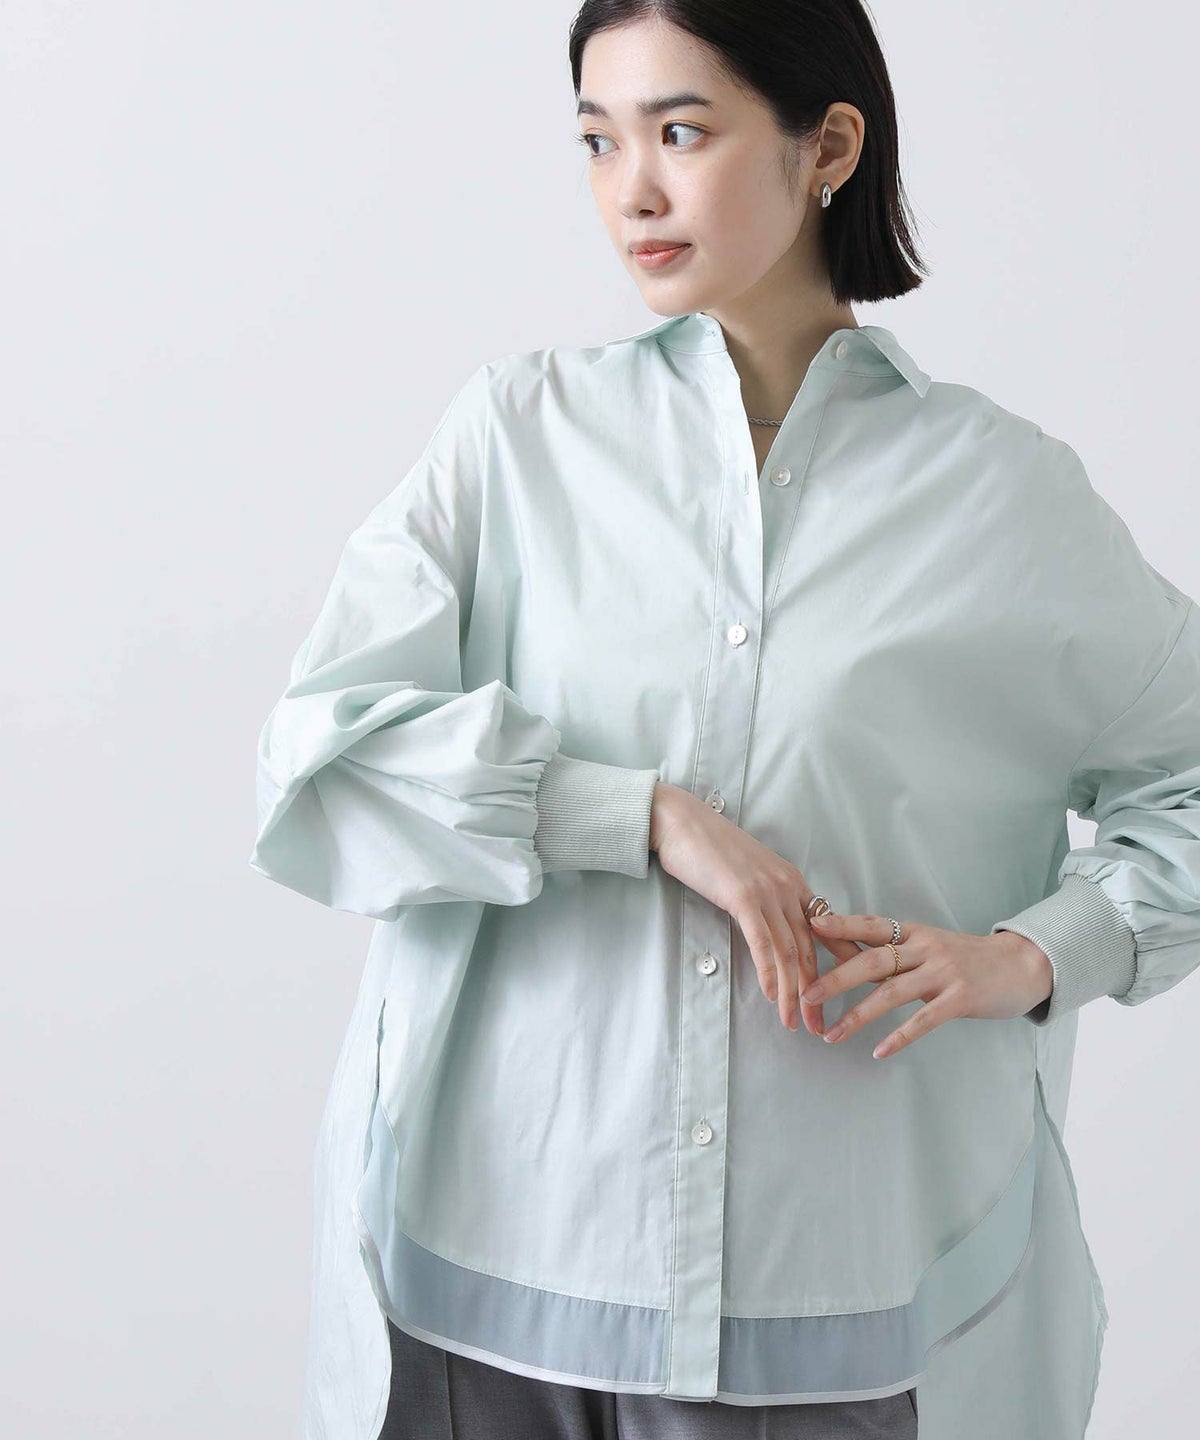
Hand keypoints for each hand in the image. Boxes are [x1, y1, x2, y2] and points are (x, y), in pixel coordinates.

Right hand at [649, 783, 863, 1034]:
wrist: (680, 822)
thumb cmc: (708, 848)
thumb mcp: (749, 873)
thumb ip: (767, 898)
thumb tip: (771, 926)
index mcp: (792, 881)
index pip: (827, 928)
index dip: (841, 963)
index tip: (851, 993)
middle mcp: (788, 887)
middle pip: (810, 948)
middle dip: (818, 991)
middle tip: (819, 1025)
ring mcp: (767, 891)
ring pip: (789, 951)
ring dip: (793, 992)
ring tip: (794, 1022)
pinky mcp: (743, 896)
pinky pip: (762, 942)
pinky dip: (770, 972)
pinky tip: (772, 996)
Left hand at [799, 912, 1054, 1058]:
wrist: (1021, 965)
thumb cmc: (968, 959)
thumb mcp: (930, 947)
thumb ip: (895, 954)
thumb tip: (849, 961)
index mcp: (914, 933)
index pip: (871, 924)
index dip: (841, 924)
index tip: (810, 925)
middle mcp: (925, 948)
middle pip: (873, 959)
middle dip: (837, 977)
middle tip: (807, 993)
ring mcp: (943, 972)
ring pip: (891, 992)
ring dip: (858, 1015)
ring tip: (831, 1034)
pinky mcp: (960, 998)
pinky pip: (923, 1020)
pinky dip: (898, 1037)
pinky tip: (878, 1051)